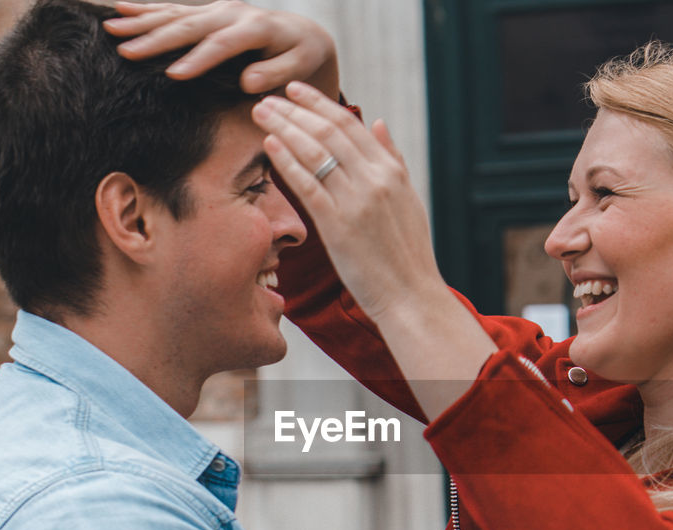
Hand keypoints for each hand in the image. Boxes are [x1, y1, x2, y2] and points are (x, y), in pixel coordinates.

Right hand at [104, 1, 338, 96]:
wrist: (300, 34)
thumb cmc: (301, 56)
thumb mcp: (299, 66)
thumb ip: (277, 74)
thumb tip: (249, 82)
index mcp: (256, 28)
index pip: (222, 45)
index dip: (197, 59)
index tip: (173, 75)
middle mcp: (232, 13)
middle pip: (190, 26)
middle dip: (156, 38)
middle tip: (126, 51)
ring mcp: (217, 9)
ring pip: (175, 14)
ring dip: (141, 21)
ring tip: (110, 28)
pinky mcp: (207, 10)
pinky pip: (172, 9)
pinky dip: (145, 9)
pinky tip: (119, 9)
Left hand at [251, 81, 444, 319]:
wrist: (411, 296)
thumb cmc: (408, 253)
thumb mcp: (409, 199)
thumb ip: (393, 159)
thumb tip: (378, 122)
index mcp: (391, 170)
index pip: (350, 124)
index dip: (318, 103)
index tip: (294, 90)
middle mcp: (375, 179)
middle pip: (328, 131)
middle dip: (293, 110)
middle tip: (267, 97)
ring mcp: (356, 201)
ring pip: (315, 151)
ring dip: (284, 127)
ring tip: (261, 113)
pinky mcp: (338, 225)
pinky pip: (307, 184)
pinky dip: (286, 160)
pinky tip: (269, 145)